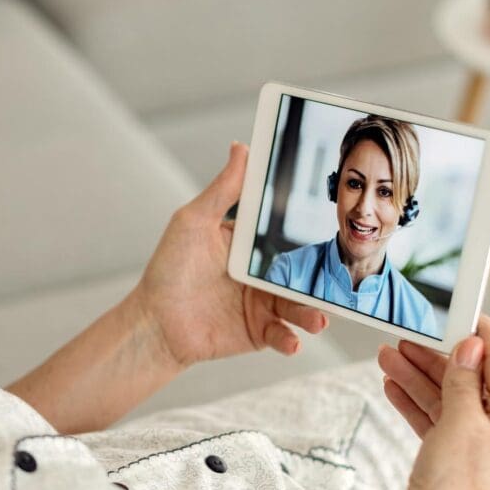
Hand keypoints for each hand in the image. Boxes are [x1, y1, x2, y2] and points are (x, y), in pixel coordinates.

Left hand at [132, 142, 327, 368]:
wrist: (155, 324)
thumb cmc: (168, 269)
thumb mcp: (194, 222)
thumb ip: (223, 189)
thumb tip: (242, 147)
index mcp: (250, 245)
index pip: (286, 234)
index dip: (309, 230)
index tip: (333, 224)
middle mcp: (261, 274)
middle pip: (301, 273)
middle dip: (320, 280)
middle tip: (334, 281)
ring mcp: (262, 304)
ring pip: (298, 306)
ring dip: (312, 314)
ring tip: (318, 319)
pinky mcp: (258, 333)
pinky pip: (282, 335)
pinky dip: (290, 339)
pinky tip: (292, 342)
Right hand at [377, 316, 489, 489]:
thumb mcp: (461, 426)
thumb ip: (464, 383)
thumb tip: (471, 346)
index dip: (480, 334)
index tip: (460, 310)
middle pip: (467, 378)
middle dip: (433, 356)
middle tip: (404, 334)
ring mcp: (471, 443)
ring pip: (443, 396)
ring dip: (415, 375)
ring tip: (385, 355)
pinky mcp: (447, 455)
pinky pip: (430, 418)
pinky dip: (411, 400)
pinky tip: (390, 384)